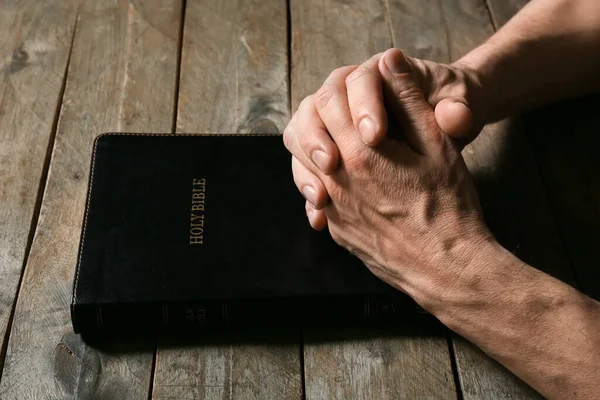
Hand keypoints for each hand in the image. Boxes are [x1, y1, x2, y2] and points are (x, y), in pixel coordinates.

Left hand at [284, 49, 485, 228]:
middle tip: (349, 116)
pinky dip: (326, 181)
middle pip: (309, 131)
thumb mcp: (437, 144)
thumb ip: (408, 99)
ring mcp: (333, 209)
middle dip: (325, 116)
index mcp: (362, 153)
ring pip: (305, 165)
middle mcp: (337, 181)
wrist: (447, 268)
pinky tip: (350, 180)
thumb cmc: (449, 207)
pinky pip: (318, 197)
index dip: (345, 92)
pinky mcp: (336, 230)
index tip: (362, 96)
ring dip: (319, 147)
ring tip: (345, 144)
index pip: (331, 103)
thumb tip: (388, 61)